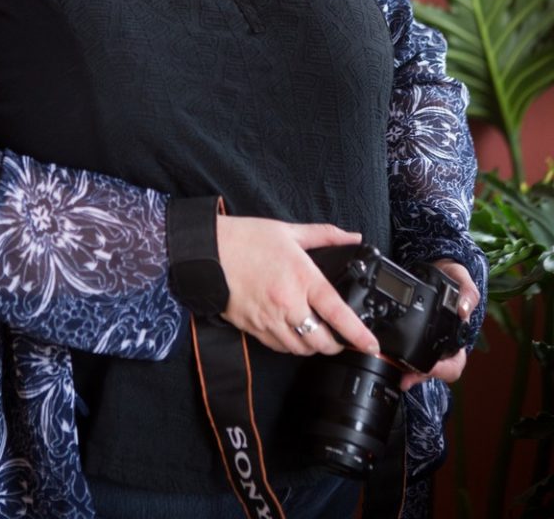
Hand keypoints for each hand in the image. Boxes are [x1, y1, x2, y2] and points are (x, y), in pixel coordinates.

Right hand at [216, 216, 380, 357]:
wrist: (208, 252)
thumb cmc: (246, 238)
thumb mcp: (289, 231)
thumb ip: (325, 235)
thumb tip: (352, 236)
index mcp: (302, 277)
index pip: (337, 312)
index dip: (357, 333)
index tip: (371, 344)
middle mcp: (288, 303)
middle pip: (321, 341)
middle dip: (336, 345)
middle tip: (342, 339)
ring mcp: (270, 319)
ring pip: (301, 349)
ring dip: (314, 347)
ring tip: (319, 336)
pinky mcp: (254, 328)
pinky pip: (279, 347)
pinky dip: (292, 345)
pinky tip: (294, 333)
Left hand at [399, 259, 480, 391]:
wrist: (434, 267)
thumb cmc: (452, 277)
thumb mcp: (462, 280)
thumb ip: (468, 292)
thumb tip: (464, 310)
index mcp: (456, 337)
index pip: (454, 364)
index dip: (444, 371)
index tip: (433, 369)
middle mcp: (440, 344)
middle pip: (431, 370)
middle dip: (418, 377)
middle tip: (405, 378)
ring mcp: (423, 341)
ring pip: (415, 365)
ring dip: (404, 370)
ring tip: (391, 369)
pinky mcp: (408, 333)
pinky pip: (403, 350)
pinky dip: (394, 354)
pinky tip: (384, 352)